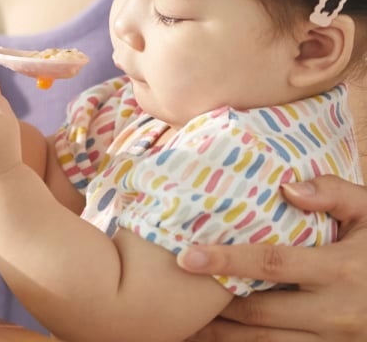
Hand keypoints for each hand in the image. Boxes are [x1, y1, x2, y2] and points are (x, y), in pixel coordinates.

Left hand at [179, 175, 366, 340]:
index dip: (226, 260)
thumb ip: (333, 193)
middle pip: (260, 312)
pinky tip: (220, 338)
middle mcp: (338, 313)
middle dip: (213, 305)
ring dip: (223, 336)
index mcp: (343, 270)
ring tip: (184, 325)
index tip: (184, 256)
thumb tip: (287, 188)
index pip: (272, 264)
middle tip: (171, 292)